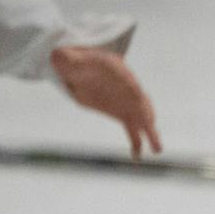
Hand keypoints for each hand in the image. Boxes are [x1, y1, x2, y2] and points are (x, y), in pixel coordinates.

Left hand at [52, 45, 161, 159]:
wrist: (80, 69)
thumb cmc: (75, 63)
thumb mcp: (67, 60)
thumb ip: (67, 60)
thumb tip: (58, 57)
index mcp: (115, 70)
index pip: (127, 79)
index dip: (132, 87)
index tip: (138, 94)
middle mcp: (126, 86)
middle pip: (140, 100)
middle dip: (146, 112)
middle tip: (151, 124)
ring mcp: (126, 101)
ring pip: (142, 117)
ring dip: (149, 132)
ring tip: (156, 149)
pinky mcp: (121, 113)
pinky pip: (132, 128)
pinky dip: (137, 142)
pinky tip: (137, 156)